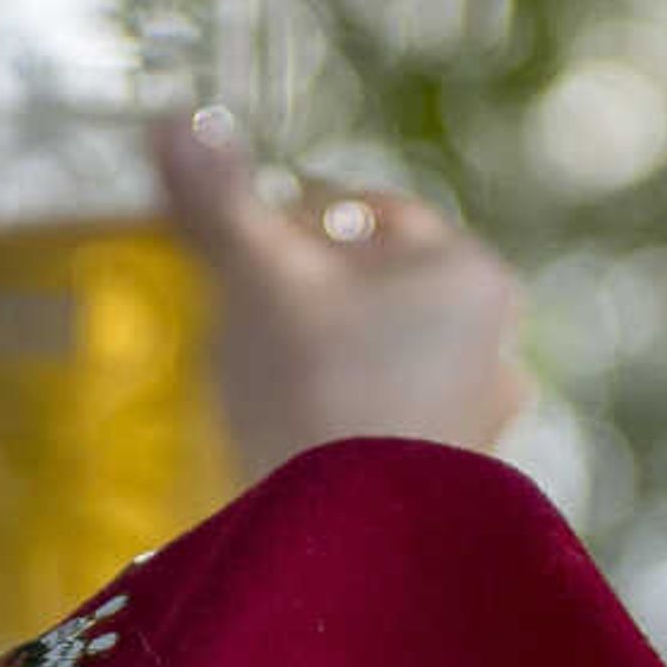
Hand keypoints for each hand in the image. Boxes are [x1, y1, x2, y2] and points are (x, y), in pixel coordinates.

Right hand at [153, 113, 530, 475]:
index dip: (287, 221)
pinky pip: (384, 430)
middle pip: (374, 289)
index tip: (234, 251)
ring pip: (381, 362)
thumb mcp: (257, 278)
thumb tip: (171, 121)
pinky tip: (291, 445)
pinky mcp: (450, 490)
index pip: (364, 212)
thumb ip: (218, 199)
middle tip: (238, 320)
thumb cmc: (310, 390)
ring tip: (261, 389)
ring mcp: (480, 422)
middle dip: (307, 298)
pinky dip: (339, 425)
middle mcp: (496, 342)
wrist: (345, 545)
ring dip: (323, 364)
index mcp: (466, 271)